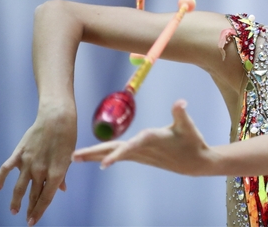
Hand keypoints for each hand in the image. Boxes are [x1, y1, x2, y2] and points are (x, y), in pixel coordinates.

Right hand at [0, 106, 76, 225]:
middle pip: (33, 195)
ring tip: (14, 211)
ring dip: (15, 201)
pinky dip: (0, 179)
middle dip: (30, 209)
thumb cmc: (67, 137)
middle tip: (27, 219)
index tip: (33, 221)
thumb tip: (61, 190)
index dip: (39, 211)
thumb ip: (63, 175)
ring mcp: (28, 163)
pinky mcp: (19, 154)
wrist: (57, 118)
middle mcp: (41, 171)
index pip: (46, 198)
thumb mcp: (69, 157)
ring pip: (19, 188)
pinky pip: (6, 169)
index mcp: (56, 173)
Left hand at [72, 99, 210, 175]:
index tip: (103, 164)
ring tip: (74, 158)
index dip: (118, 154)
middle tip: (72, 158)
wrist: (195, 162)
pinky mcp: (141, 156)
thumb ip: (180, 113)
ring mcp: (140, 155)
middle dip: (93, 154)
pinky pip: (118, 155)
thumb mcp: (188, 126)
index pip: (131, 147)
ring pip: (113, 154)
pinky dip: (104, 155)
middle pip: (114, 151)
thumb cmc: (192, 142)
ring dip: (94, 155)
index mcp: (152, 140)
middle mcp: (142, 149)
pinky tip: (94, 157)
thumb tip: (180, 103)